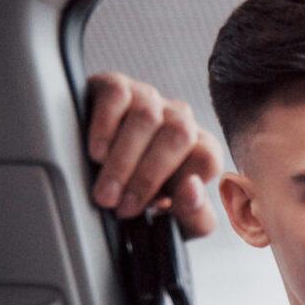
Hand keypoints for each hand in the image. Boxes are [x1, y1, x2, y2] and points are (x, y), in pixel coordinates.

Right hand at [83, 71, 223, 235]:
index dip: (181, 184)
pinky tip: (96, 153)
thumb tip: (191, 189)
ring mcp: (149, 99)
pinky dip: (104, 126)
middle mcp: (180, 119)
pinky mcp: (116, 85)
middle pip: (178, 135)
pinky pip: (116, 95)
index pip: (208, 158)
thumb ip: (193, 214)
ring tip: (105, 190)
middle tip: (122, 206)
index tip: (155, 207)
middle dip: (147, 176)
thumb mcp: (175, 220)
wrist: (97, 173)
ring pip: (147, 118)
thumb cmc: (141, 198)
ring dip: (123, 160)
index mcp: (201, 149)